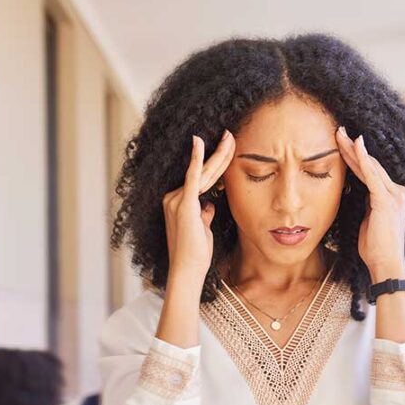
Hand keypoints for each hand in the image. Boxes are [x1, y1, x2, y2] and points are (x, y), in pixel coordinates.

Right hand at [161, 131, 235, 284]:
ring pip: (205, 174)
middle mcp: (174, 197)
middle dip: (219, 153)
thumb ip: (204, 214)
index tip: (226, 148)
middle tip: (231, 134)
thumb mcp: (202, 230)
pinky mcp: (184, 204)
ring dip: (219, 155)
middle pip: (204, 172)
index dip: (215, 163)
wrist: (187, 270)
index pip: (202, 178)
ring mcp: (177, 199)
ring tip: (230, 137)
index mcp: (179, 202)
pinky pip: (193, 177)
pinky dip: (197, 159)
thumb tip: (209, 205)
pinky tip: (199, 142)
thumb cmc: (195, 255)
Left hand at [335, 126, 404, 279]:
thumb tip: (359, 197)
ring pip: (369, 166)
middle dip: (352, 147)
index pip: (370, 171)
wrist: (386, 265)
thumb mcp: (368, 222)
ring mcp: (393, 195)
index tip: (342, 144)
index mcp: (391, 196)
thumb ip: (367, 207)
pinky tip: (355, 145)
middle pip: (369, 164)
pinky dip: (363, 159)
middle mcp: (396, 192)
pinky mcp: (386, 200)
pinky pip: (372, 175)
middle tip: (338, 130)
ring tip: (339, 134)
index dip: (356, 157)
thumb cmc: (375, 249)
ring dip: (353, 149)